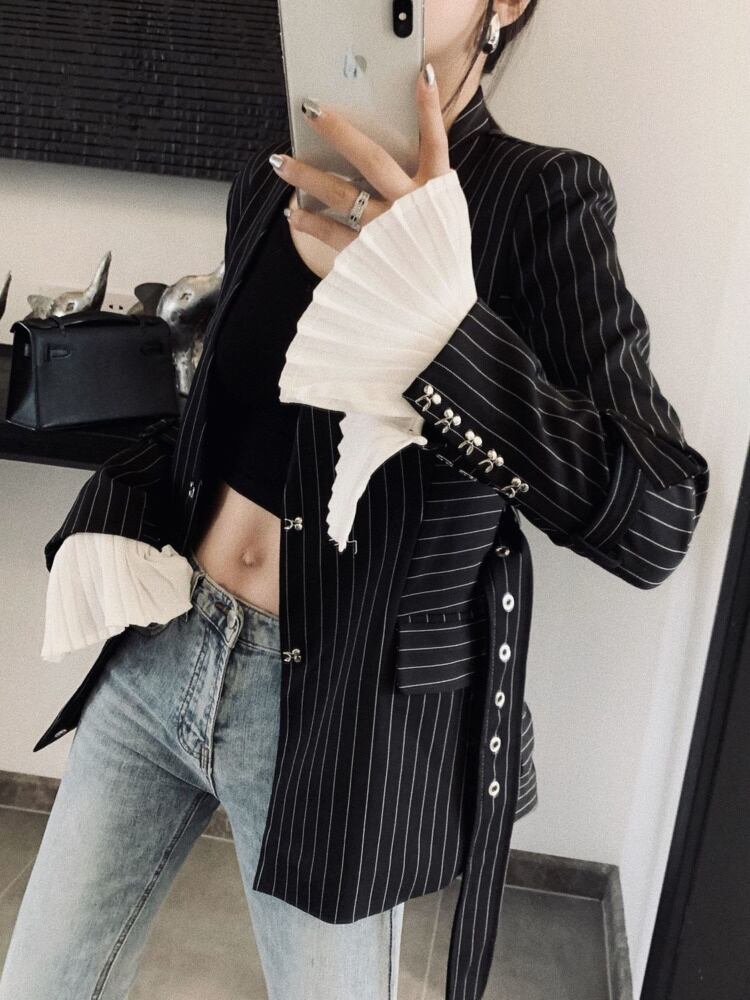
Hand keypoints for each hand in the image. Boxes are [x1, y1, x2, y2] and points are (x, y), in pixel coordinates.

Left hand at [269, 63, 449, 254]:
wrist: (440, 313)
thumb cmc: (440, 262)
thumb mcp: (443, 219)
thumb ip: (422, 190)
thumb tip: (385, 165)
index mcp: (436, 192)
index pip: (435, 140)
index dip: (429, 107)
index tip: (422, 75)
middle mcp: (410, 207)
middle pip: (371, 159)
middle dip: (339, 132)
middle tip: (310, 110)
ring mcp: (386, 231)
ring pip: (341, 194)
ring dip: (306, 176)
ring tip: (279, 162)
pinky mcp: (367, 255)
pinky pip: (331, 233)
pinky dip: (310, 223)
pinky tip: (293, 214)